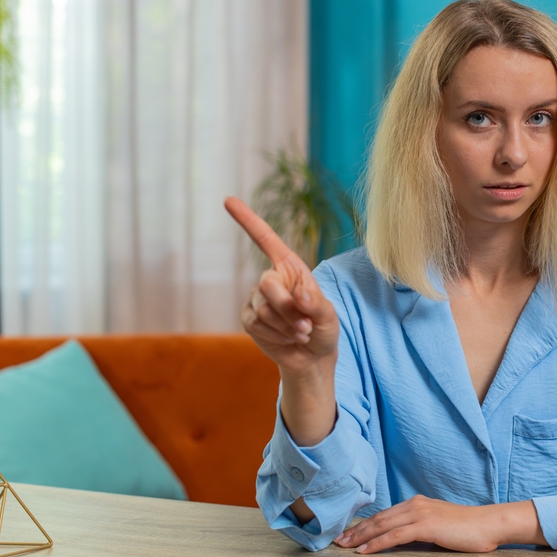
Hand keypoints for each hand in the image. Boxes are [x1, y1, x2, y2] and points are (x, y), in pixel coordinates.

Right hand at [225, 196, 338, 449]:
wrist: (310, 357)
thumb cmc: (323, 329)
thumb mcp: (329, 316)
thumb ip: (317, 305)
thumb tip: (300, 297)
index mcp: (291, 268)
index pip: (266, 240)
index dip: (247, 220)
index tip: (228, 199)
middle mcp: (271, 279)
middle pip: (267, 284)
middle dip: (287, 308)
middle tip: (306, 324)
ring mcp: (257, 299)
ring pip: (263, 310)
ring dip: (286, 327)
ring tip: (300, 333)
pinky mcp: (249, 318)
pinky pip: (256, 324)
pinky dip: (275, 335)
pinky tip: (286, 339)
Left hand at [333, 495, 547, 553]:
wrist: (488, 524)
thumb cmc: (467, 528)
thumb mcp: (438, 524)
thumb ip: (419, 526)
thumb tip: (401, 536)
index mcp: (417, 503)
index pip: (384, 515)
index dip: (364, 525)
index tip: (349, 533)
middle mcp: (415, 504)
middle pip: (379, 518)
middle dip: (356, 530)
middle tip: (338, 541)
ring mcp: (420, 513)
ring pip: (382, 526)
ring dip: (361, 536)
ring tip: (346, 546)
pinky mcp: (425, 525)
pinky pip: (394, 535)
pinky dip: (377, 543)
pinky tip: (365, 550)